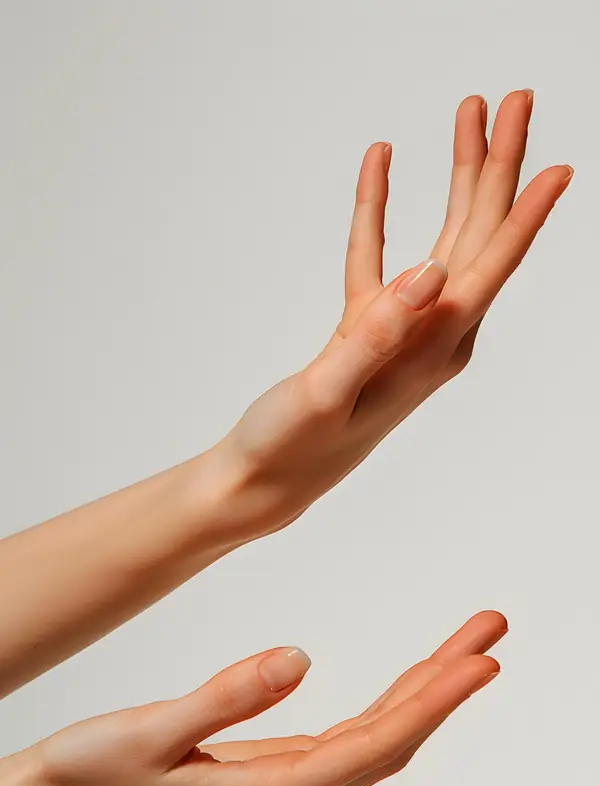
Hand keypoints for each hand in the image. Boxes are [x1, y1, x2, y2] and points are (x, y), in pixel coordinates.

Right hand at [0, 611, 505, 785]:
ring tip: (462, 647)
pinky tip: (403, 685)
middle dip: (443, 686)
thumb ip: (227, 695)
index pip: (373, 746)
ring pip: (372, 738)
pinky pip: (345, 738)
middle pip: (388, 739)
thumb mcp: (152, 732)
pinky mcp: (264, 771)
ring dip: (420, 691)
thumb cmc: (92, 774)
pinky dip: (385, 706)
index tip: (480, 662)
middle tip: (488, 632)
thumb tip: (300, 658)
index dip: (433, 703)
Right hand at [220, 89, 571, 537]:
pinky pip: (381, 256)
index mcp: (431, 350)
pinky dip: (380, 210)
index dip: (526, 215)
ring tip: (467, 118)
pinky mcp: (370, 328)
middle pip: (478, 238)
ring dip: (459, 180)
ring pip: (444, 240)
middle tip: (514, 100)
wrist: (267, 478)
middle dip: (498, 168)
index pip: (489, 269)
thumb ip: (376, 334)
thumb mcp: (328, 392)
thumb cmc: (292, 447)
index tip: (560, 165)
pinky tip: (379, 167)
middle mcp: (432, 337)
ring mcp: (404, 330)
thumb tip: (431, 273)